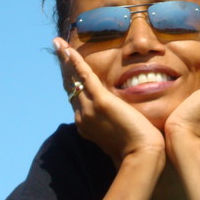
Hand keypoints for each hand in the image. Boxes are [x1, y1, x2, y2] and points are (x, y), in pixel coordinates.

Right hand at [54, 38, 165, 163]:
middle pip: (70, 86)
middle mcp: (83, 116)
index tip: (68, 71)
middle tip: (58, 49)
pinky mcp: (101, 101)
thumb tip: (121, 121)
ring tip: (58, 44)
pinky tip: (68, 49)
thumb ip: (115, 125)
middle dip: (64, 67)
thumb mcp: (119, 136)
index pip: (76, 99)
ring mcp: (89, 109)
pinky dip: (75, 61)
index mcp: (87, 125)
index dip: (71, 83)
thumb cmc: (136, 150)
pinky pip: (84, 76)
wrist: (141, 155)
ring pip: (74, 79)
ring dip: (66, 59)